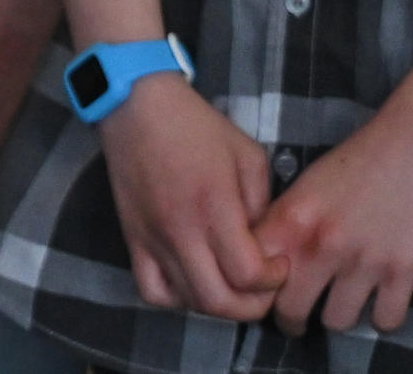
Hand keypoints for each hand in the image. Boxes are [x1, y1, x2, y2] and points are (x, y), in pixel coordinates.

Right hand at [94, 74, 273, 319]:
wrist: (137, 105)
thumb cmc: (198, 127)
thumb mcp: (249, 157)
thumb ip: (262, 205)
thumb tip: (264, 244)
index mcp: (215, 208)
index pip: (248, 275)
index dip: (274, 281)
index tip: (279, 264)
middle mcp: (181, 232)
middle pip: (219, 302)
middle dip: (252, 305)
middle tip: (262, 286)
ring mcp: (153, 239)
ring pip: (188, 301)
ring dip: (218, 304)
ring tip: (231, 284)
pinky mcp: (133, 239)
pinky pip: (151, 290)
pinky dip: (176, 299)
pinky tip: (192, 282)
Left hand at [255, 104, 412, 335]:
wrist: (411, 148)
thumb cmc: (353, 164)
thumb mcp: (302, 189)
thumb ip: (281, 225)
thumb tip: (259, 263)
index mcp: (290, 220)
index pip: (253, 274)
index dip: (254, 290)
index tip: (261, 295)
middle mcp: (322, 245)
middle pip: (291, 310)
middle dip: (291, 320)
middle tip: (296, 320)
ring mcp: (364, 262)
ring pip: (337, 322)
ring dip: (338, 317)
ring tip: (339, 306)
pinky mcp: (404, 273)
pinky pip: (385, 321)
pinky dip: (381, 318)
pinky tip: (378, 303)